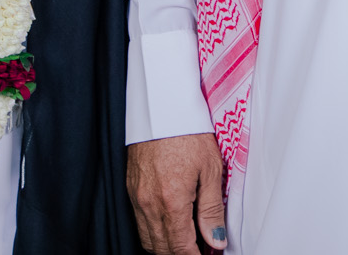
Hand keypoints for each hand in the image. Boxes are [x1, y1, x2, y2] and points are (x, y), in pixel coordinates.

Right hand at [127, 132, 226, 253]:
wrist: (161, 107)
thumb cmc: (188, 132)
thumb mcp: (210, 170)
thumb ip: (211, 210)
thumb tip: (216, 240)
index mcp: (172, 202)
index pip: (181, 248)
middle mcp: (149, 204)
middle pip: (162, 249)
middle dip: (182, 254)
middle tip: (201, 249)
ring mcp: (137, 198)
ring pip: (149, 239)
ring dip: (167, 247)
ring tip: (188, 241)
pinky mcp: (131, 189)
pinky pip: (140, 223)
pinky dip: (155, 232)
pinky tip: (171, 225)